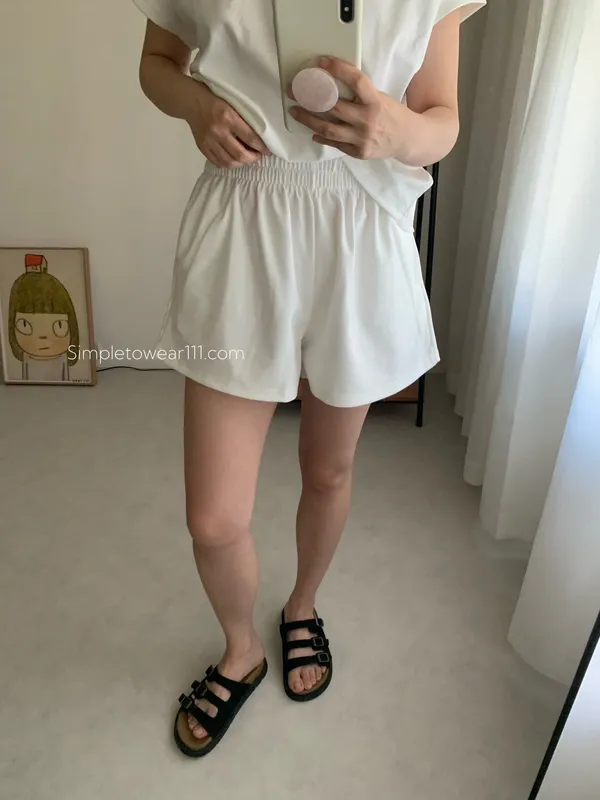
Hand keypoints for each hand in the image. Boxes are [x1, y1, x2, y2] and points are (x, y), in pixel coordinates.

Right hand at [187, 83, 270, 167]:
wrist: (191, 101)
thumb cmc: (215, 100)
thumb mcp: (232, 104)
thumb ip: (243, 120)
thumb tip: (258, 138)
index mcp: (228, 118)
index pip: (250, 138)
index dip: (261, 148)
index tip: (268, 151)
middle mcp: (218, 131)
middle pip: (240, 154)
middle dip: (252, 158)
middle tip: (257, 156)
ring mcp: (209, 141)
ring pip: (229, 161)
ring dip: (241, 163)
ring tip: (246, 159)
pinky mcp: (202, 147)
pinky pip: (217, 162)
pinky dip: (228, 164)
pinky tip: (233, 160)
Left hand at [289, 57, 408, 160]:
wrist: (408, 139)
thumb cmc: (391, 114)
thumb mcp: (380, 98)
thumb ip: (360, 94)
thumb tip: (333, 83)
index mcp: (375, 101)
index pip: (355, 80)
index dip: (338, 69)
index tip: (321, 62)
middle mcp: (368, 120)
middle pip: (333, 107)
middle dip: (310, 98)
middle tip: (294, 91)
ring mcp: (362, 138)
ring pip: (328, 129)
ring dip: (308, 120)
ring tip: (296, 112)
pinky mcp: (359, 152)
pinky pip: (336, 144)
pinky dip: (322, 137)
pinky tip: (313, 132)